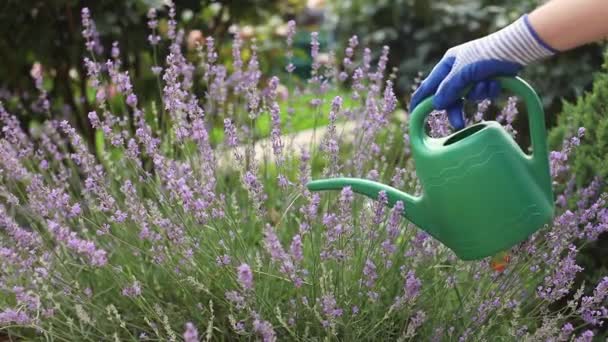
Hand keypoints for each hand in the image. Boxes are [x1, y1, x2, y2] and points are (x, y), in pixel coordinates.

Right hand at [409, 14, 555, 128]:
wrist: (515, 48)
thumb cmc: (485, 55)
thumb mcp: (463, 73)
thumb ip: (448, 89)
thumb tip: (436, 105)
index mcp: (447, 65)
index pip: (428, 86)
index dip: (420, 100)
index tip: (414, 115)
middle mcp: (457, 71)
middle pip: (450, 97)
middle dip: (456, 109)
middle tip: (458, 124)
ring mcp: (472, 76)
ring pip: (468, 97)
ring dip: (477, 95)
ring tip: (486, 86)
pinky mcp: (487, 80)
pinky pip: (482, 94)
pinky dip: (489, 91)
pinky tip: (496, 83)